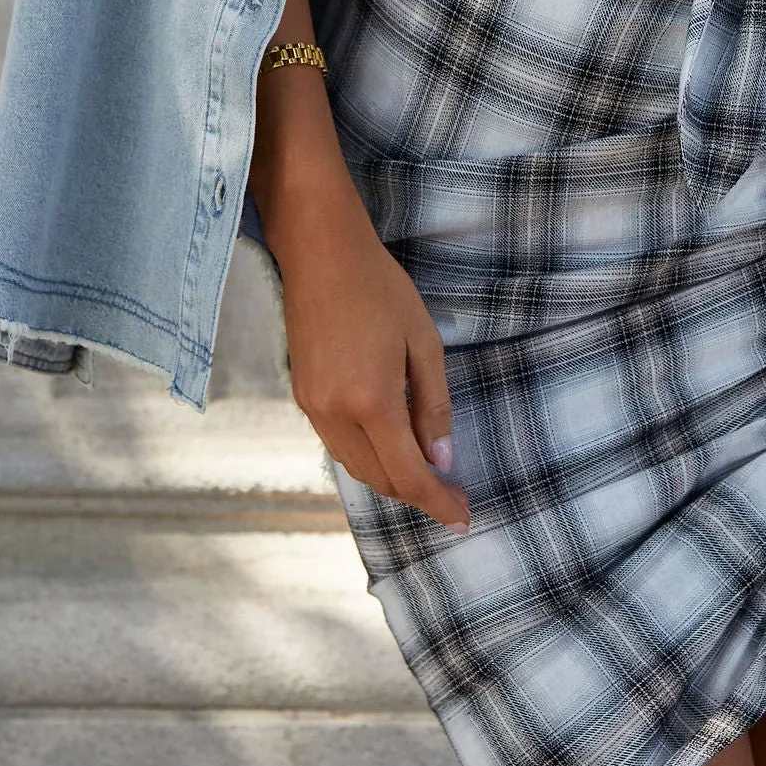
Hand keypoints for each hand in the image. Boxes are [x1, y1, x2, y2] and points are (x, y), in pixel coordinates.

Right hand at [249, 0, 468, 531]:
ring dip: (390, 478)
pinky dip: (367, 456)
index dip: (437, 501)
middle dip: (415, 494)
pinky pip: (338, 444)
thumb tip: (441, 459)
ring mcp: (311, 407)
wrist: (319, 250)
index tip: (464, 515)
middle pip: (378, 479)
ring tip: (427, 476)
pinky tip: (389, 447)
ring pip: (354, 466)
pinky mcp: (302, 395)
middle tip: (452, 496)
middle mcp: (334, 414)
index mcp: (370, 402)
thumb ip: (433, 403)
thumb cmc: (380, 288)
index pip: (407, 474)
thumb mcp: (423, 341)